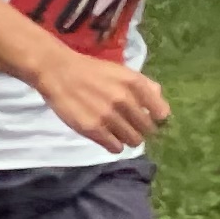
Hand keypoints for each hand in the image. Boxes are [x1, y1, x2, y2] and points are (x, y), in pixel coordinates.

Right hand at [29, 44, 169, 153]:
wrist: (58, 72)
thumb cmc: (91, 71)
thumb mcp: (121, 71)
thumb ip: (144, 85)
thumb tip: (160, 104)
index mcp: (134, 83)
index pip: (161, 113)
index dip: (157, 118)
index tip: (149, 118)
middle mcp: (124, 100)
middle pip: (148, 130)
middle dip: (141, 129)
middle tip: (130, 125)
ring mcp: (108, 116)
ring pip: (133, 141)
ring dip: (127, 138)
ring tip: (117, 131)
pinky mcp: (93, 129)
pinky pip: (115, 148)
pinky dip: (114, 145)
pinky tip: (107, 137)